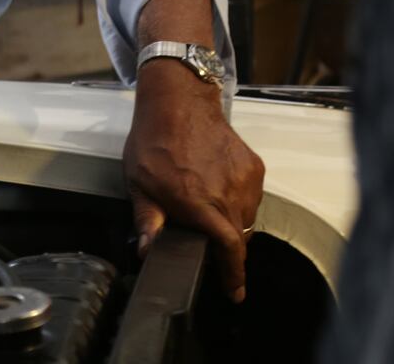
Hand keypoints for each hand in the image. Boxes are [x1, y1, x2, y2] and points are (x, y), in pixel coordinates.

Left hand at [123, 60, 264, 301]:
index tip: (235, 292)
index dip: (234, 274)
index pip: (229, 248)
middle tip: (215, 251)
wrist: (178, 101)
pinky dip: (240, 202)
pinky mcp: (254, 166)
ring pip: (247, 217)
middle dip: (230, 251)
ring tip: (211, 214)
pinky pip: (252, 196)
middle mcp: (227, 194)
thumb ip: (147, 221)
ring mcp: (244, 179)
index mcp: (199, 202)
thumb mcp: (139, 184)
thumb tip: (148, 251)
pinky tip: (219, 192)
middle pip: (239, 237)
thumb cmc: (154, 141)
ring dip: (233, 224)